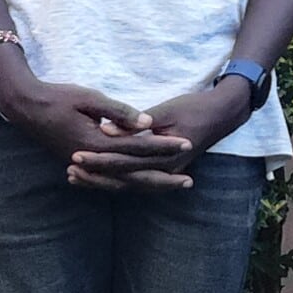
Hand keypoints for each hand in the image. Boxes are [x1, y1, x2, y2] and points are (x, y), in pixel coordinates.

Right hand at [0, 58, 172, 170]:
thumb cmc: (58, 98)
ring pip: (123, 182)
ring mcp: (86, 166)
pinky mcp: (83, 165)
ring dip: (149, 185)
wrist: (26, 107)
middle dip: (164, 178)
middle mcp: (94, 160)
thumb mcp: (89, 98)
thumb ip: (119, 112)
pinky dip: (129, 183)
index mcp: (98, 143)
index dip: (164, 145)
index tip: (187, 142)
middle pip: (135, 175)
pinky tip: (143, 183)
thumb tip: (147, 123)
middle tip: (190, 180)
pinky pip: (111, 180)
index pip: (139, 147)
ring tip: (173, 185)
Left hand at [68, 82, 255, 191]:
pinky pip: (135, 180)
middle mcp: (163, 171)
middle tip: (70, 172)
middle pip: (122, 180)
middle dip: (95, 176)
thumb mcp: (166, 110)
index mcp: (163, 157)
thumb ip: (135, 123)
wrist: (222, 114)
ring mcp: (164, 173)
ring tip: (75, 178)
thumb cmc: (194, 108)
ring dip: (102, 182)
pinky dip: (115, 179)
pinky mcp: (162, 169)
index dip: (98, 160)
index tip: (75, 156)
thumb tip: (106, 130)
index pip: (124, 163)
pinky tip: (98, 176)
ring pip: (127, 185)